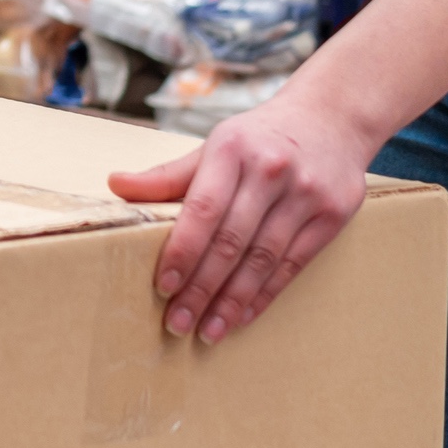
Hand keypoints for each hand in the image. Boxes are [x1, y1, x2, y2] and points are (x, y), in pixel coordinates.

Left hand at [104, 93, 379, 345]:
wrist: (331, 117)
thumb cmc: (259, 138)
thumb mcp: (215, 145)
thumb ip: (168, 175)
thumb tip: (115, 185)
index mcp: (231, 150)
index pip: (202, 208)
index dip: (182, 250)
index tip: (163, 286)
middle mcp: (270, 170)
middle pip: (231, 241)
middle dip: (201, 287)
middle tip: (178, 323)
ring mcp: (305, 193)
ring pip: (263, 259)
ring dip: (232, 301)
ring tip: (208, 331)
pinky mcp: (332, 215)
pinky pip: (293, 264)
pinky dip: (265, 294)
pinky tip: (243, 315)